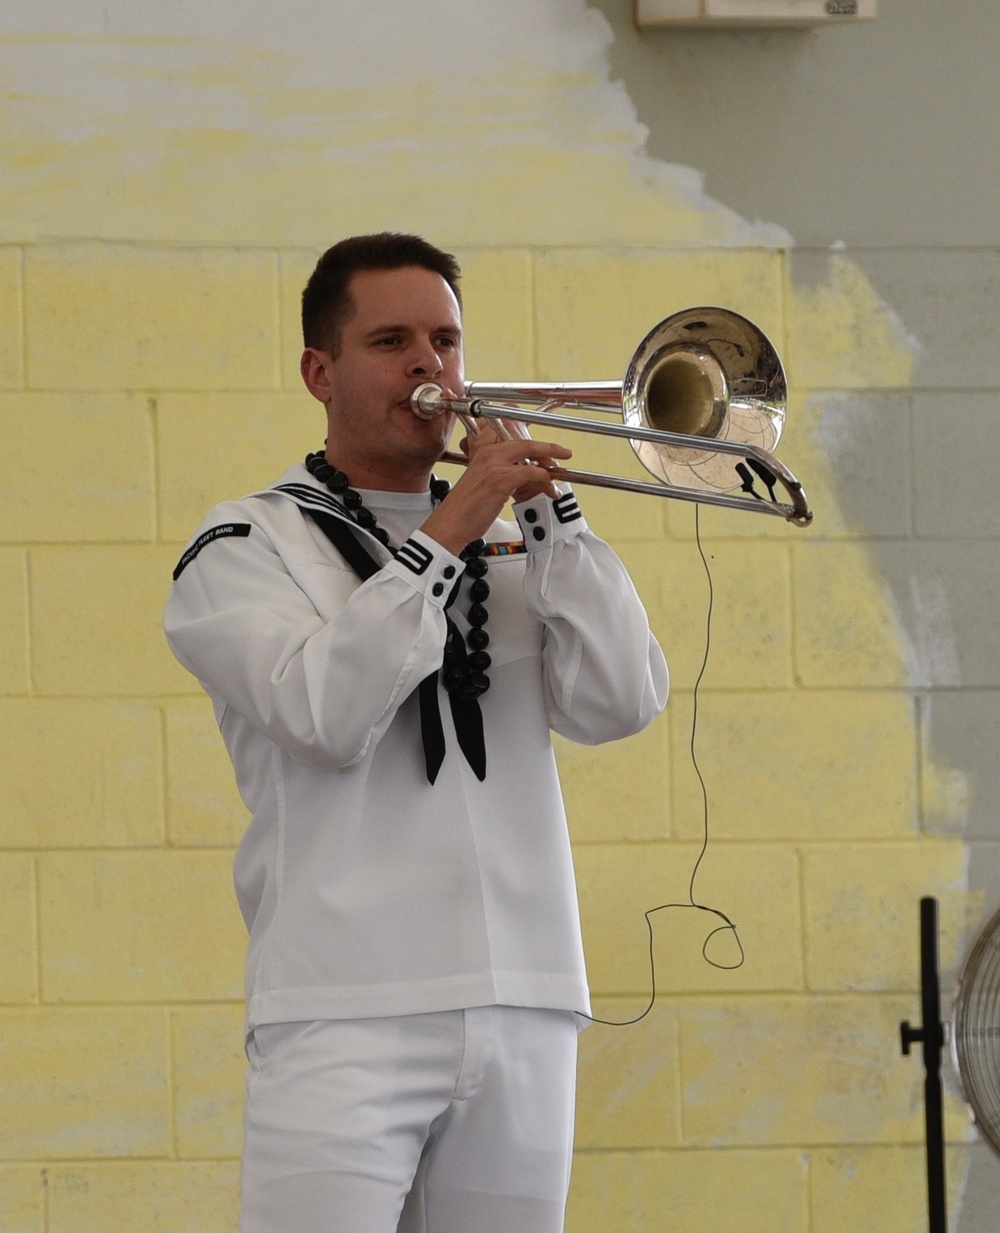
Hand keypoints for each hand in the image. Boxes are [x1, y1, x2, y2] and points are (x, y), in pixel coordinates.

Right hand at [421, 419, 571, 554]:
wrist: (451, 523)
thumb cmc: (464, 507)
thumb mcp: (479, 479)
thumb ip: (496, 469)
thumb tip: (522, 469)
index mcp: (481, 449)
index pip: (507, 429)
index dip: (527, 432)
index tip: (541, 442)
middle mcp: (487, 452)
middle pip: (524, 438)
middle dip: (547, 446)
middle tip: (562, 452)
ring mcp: (494, 464)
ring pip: (531, 452)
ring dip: (550, 464)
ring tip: (558, 474)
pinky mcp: (501, 480)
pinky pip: (532, 472)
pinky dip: (545, 480)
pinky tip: (550, 489)